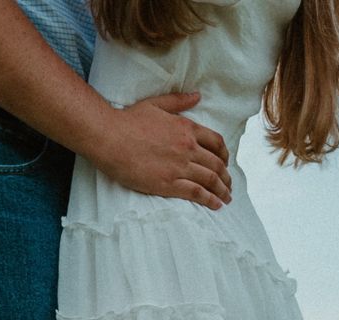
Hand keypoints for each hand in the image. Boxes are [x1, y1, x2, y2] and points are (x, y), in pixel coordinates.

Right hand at [92, 92, 231, 209]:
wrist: (110, 138)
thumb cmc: (128, 120)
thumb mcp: (156, 104)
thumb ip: (179, 101)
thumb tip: (197, 95)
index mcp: (186, 128)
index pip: (216, 142)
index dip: (224, 155)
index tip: (225, 163)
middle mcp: (188, 148)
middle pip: (216, 164)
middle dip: (226, 177)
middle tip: (228, 186)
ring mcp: (179, 167)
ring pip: (210, 180)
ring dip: (221, 190)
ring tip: (226, 198)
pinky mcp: (168, 184)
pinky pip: (196, 193)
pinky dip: (209, 200)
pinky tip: (216, 205)